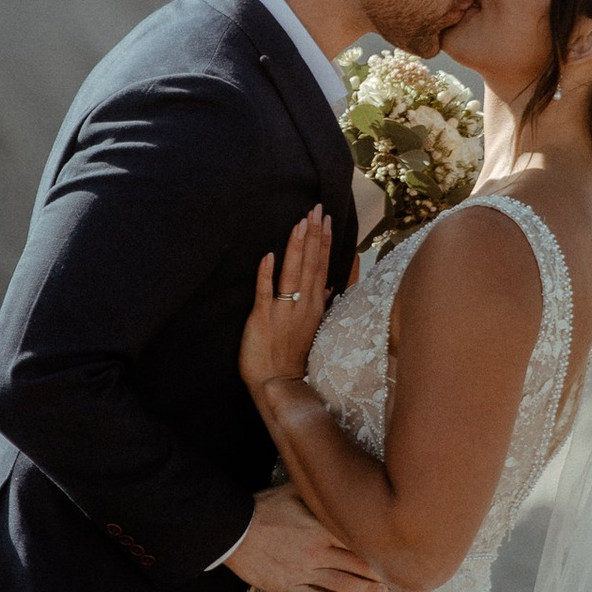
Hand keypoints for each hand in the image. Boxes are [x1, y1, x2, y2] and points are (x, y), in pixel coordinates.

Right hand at [229, 487, 384, 591]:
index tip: (398, 550)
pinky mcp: (288, 587)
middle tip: (401, 577)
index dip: (381, 548)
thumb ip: (319, 491)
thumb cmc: (263, 507)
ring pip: (343, 585)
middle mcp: (316, 551)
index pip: (360, 540)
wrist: (231, 530)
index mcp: (320, 527)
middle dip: (381, 573)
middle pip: (358, 565)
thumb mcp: (294, 491)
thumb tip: (341, 477)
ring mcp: (302, 571)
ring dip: (366, 591)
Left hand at [240, 206, 333, 393]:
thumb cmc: (291, 355)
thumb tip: (328, 285)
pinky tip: (269, 255)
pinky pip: (265, 292)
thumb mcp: (310, 327)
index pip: (321, 266)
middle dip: (314, 235)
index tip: (326, 219)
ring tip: (300, 223)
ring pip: (292, 273)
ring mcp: (284, 311)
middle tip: (316, 209)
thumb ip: (319, 302)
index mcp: (314, 304)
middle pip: (310, 264)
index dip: (323, 241)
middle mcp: (303, 304)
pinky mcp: (263, 318)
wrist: (277, 382)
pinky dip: (267, 273)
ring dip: (296, 247)